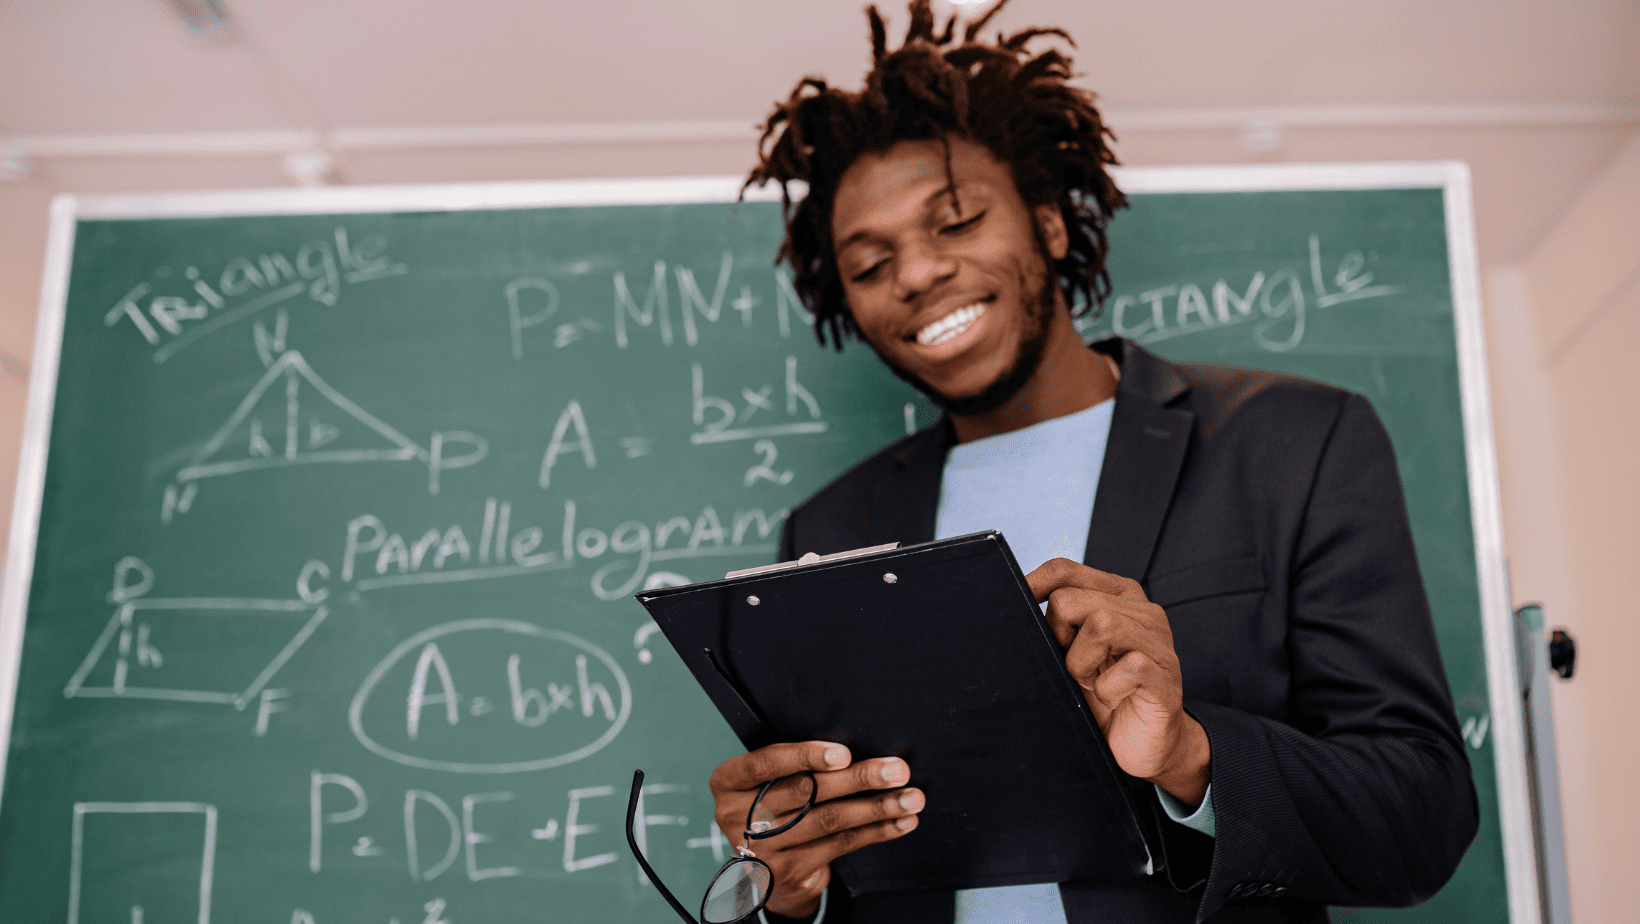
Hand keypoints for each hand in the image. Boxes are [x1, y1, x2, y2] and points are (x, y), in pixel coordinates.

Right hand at [709, 741, 922, 917]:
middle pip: (805, 791)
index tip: (844, 753)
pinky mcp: (788, 871)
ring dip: (876, 807)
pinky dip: (875, 830)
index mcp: (728, 782)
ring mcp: (762, 848)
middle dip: (858, 779)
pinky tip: (900, 821)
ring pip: (828, 820)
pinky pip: (840, 845)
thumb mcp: (769, 780)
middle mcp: (736, 816)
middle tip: (896, 770)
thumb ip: (794, 764)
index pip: (764, 763)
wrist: (765, 868)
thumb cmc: (775, 804)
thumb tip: (856, 747)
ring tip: (911, 797)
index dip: (805, 757)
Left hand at [1027, 558, 1210, 806]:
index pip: (1063, 570)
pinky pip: (1129, 667)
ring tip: (1092, 683)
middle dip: (1058, 638)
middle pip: (1070, 600)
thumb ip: (1056, 625)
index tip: (1014, 608)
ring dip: (1081, 664)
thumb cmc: (1103, 693)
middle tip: (1073, 667)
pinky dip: (1107, 689)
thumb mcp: (1072, 652)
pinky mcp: (1166, 675)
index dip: (1031, 586)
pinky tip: (1111, 698)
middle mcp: (1142, 610)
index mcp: (1116, 595)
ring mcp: (1159, 642)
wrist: (1143, 744)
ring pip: (1101, 624)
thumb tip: (1014, 608)